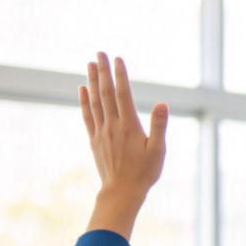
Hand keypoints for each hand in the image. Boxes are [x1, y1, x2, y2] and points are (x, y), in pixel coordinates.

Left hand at [80, 52, 167, 237]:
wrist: (122, 192)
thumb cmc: (144, 173)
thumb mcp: (158, 151)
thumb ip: (159, 126)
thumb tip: (162, 104)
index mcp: (129, 126)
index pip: (123, 94)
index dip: (120, 75)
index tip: (118, 58)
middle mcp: (112, 125)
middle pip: (105, 93)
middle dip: (103, 71)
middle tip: (100, 52)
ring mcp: (101, 132)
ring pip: (94, 101)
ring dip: (91, 81)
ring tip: (90, 64)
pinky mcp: (95, 140)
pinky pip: (87, 116)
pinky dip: (84, 100)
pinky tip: (82, 89)